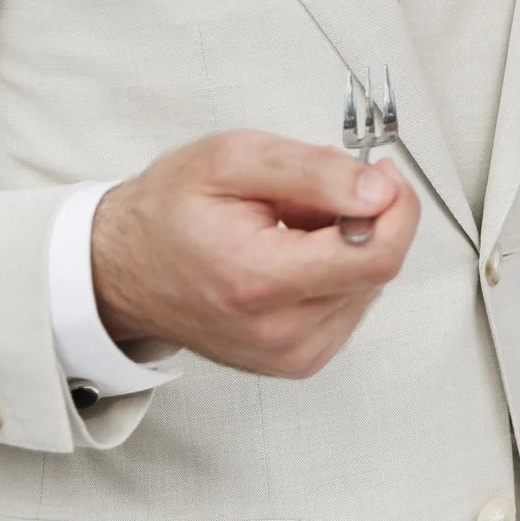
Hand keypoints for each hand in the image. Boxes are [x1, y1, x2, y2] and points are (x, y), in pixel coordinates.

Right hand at [90, 130, 419, 378]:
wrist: (123, 270)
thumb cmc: (169, 212)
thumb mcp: (233, 159)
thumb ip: (314, 171)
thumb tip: (379, 191)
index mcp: (260, 281)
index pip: (376, 256)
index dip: (396, 207)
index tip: (378, 173)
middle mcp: (279, 332)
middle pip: (378, 270)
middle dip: (364, 218)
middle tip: (315, 192)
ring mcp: (290, 355)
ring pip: (368, 286)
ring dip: (346, 245)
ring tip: (289, 226)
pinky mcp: (298, 361)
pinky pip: (350, 305)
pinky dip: (335, 272)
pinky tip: (292, 256)